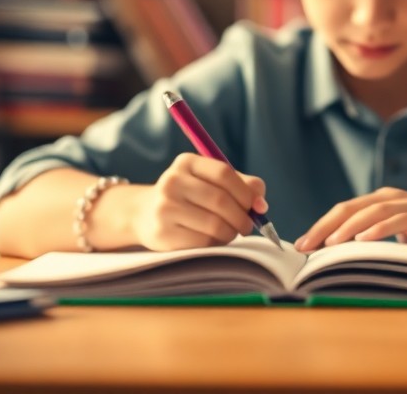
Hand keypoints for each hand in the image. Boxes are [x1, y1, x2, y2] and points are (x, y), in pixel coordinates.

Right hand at [121, 153, 268, 250]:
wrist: (144, 214)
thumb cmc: (190, 197)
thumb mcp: (211, 181)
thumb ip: (242, 185)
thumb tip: (261, 204)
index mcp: (186, 162)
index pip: (224, 173)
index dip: (245, 192)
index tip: (255, 206)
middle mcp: (172, 181)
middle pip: (220, 200)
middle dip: (242, 217)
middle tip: (248, 225)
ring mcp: (165, 207)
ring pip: (214, 224)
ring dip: (231, 232)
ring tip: (231, 232)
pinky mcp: (162, 233)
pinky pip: (202, 242)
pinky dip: (216, 243)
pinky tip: (213, 239)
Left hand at [295, 187, 406, 252]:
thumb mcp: (406, 242)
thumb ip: (381, 244)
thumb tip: (346, 262)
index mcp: (384, 203)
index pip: (344, 212)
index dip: (320, 227)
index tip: (299, 246)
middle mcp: (393, 198)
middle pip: (350, 208)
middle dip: (323, 227)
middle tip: (303, 247)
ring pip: (371, 211)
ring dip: (348, 228)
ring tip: (329, 244)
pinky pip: (400, 219)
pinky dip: (380, 228)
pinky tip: (364, 240)